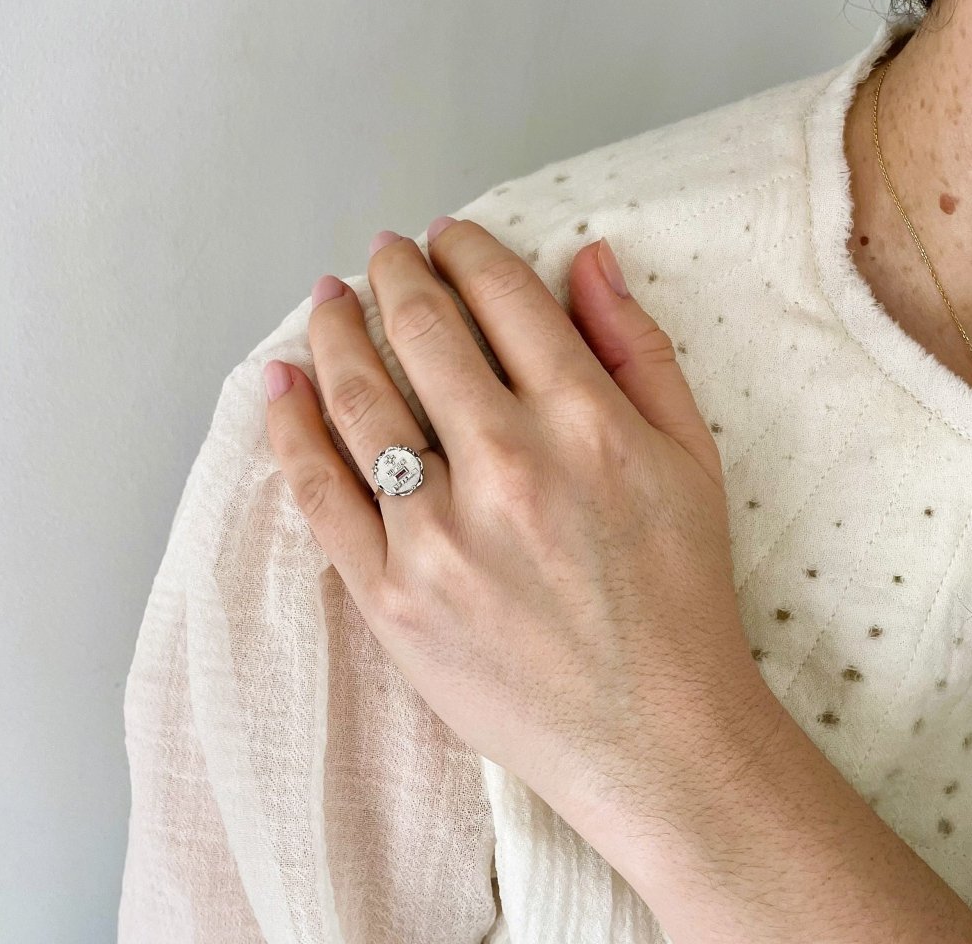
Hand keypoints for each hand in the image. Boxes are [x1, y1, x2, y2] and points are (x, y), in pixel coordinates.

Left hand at [263, 216, 766, 824]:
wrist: (655, 736)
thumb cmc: (680, 595)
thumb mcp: (691, 456)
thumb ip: (638, 347)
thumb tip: (587, 257)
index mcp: (585, 424)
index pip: (503, 298)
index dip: (465, 248)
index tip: (446, 235)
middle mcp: (508, 467)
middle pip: (422, 331)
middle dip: (394, 272)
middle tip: (382, 252)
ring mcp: (439, 535)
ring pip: (359, 398)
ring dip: (335, 331)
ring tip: (329, 300)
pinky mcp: (391, 596)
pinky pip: (320, 492)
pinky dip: (290, 428)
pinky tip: (280, 384)